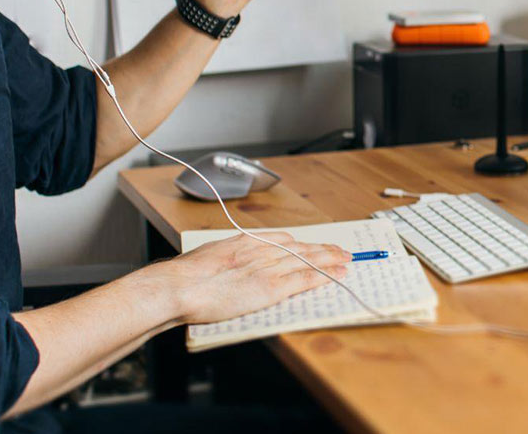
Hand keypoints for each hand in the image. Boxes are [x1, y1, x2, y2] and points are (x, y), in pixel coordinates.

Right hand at [148, 231, 350, 325]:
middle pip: (301, 247)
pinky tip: (337, 275)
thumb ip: (227, 257)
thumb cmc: (186, 275)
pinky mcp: (271, 288)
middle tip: (342, 250)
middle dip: (324, 249)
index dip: (303, 244)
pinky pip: (304, 280)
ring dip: (331, 260)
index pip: (284, 240)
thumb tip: (229, 262)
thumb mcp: (210, 256)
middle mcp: (262, 250)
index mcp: (246, 241)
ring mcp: (268, 268)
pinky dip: (324, 276)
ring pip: (308, 260)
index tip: (314, 245)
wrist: (180, 285)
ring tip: (347, 260)